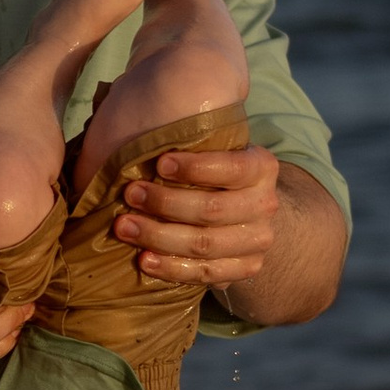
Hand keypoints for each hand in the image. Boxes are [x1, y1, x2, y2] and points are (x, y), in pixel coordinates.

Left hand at [105, 143, 283, 289]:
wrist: (240, 209)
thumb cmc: (208, 168)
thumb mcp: (210, 145)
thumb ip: (190, 136)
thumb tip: (141, 115)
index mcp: (262, 167)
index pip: (232, 168)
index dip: (195, 168)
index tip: (159, 163)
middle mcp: (266, 204)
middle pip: (212, 211)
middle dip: (165, 203)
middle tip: (129, 194)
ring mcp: (258, 240)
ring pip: (205, 245)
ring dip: (159, 236)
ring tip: (124, 226)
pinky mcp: (246, 268)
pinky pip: (206, 274)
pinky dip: (172, 268)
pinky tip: (144, 260)